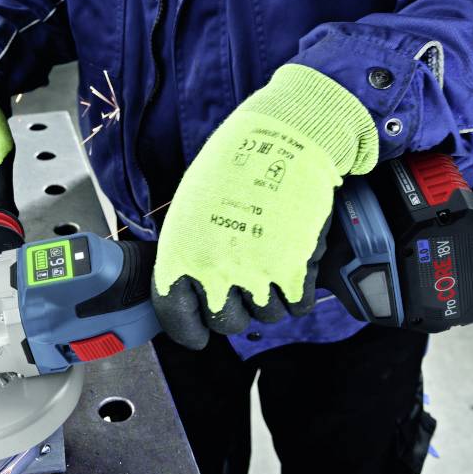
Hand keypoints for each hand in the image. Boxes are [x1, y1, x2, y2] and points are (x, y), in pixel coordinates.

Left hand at [152, 65, 379, 348]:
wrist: (284, 138)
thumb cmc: (234, 166)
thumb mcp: (191, 207)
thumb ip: (189, 251)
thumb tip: (193, 287)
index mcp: (180, 252)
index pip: (174, 314)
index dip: (187, 331)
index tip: (198, 335)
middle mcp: (214, 269)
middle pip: (227, 323)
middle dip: (236, 311)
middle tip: (245, 286)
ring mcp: (255, 273)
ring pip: (266, 317)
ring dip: (271, 298)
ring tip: (272, 260)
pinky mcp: (295, 271)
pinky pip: (297, 305)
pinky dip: (299, 291)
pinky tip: (295, 263)